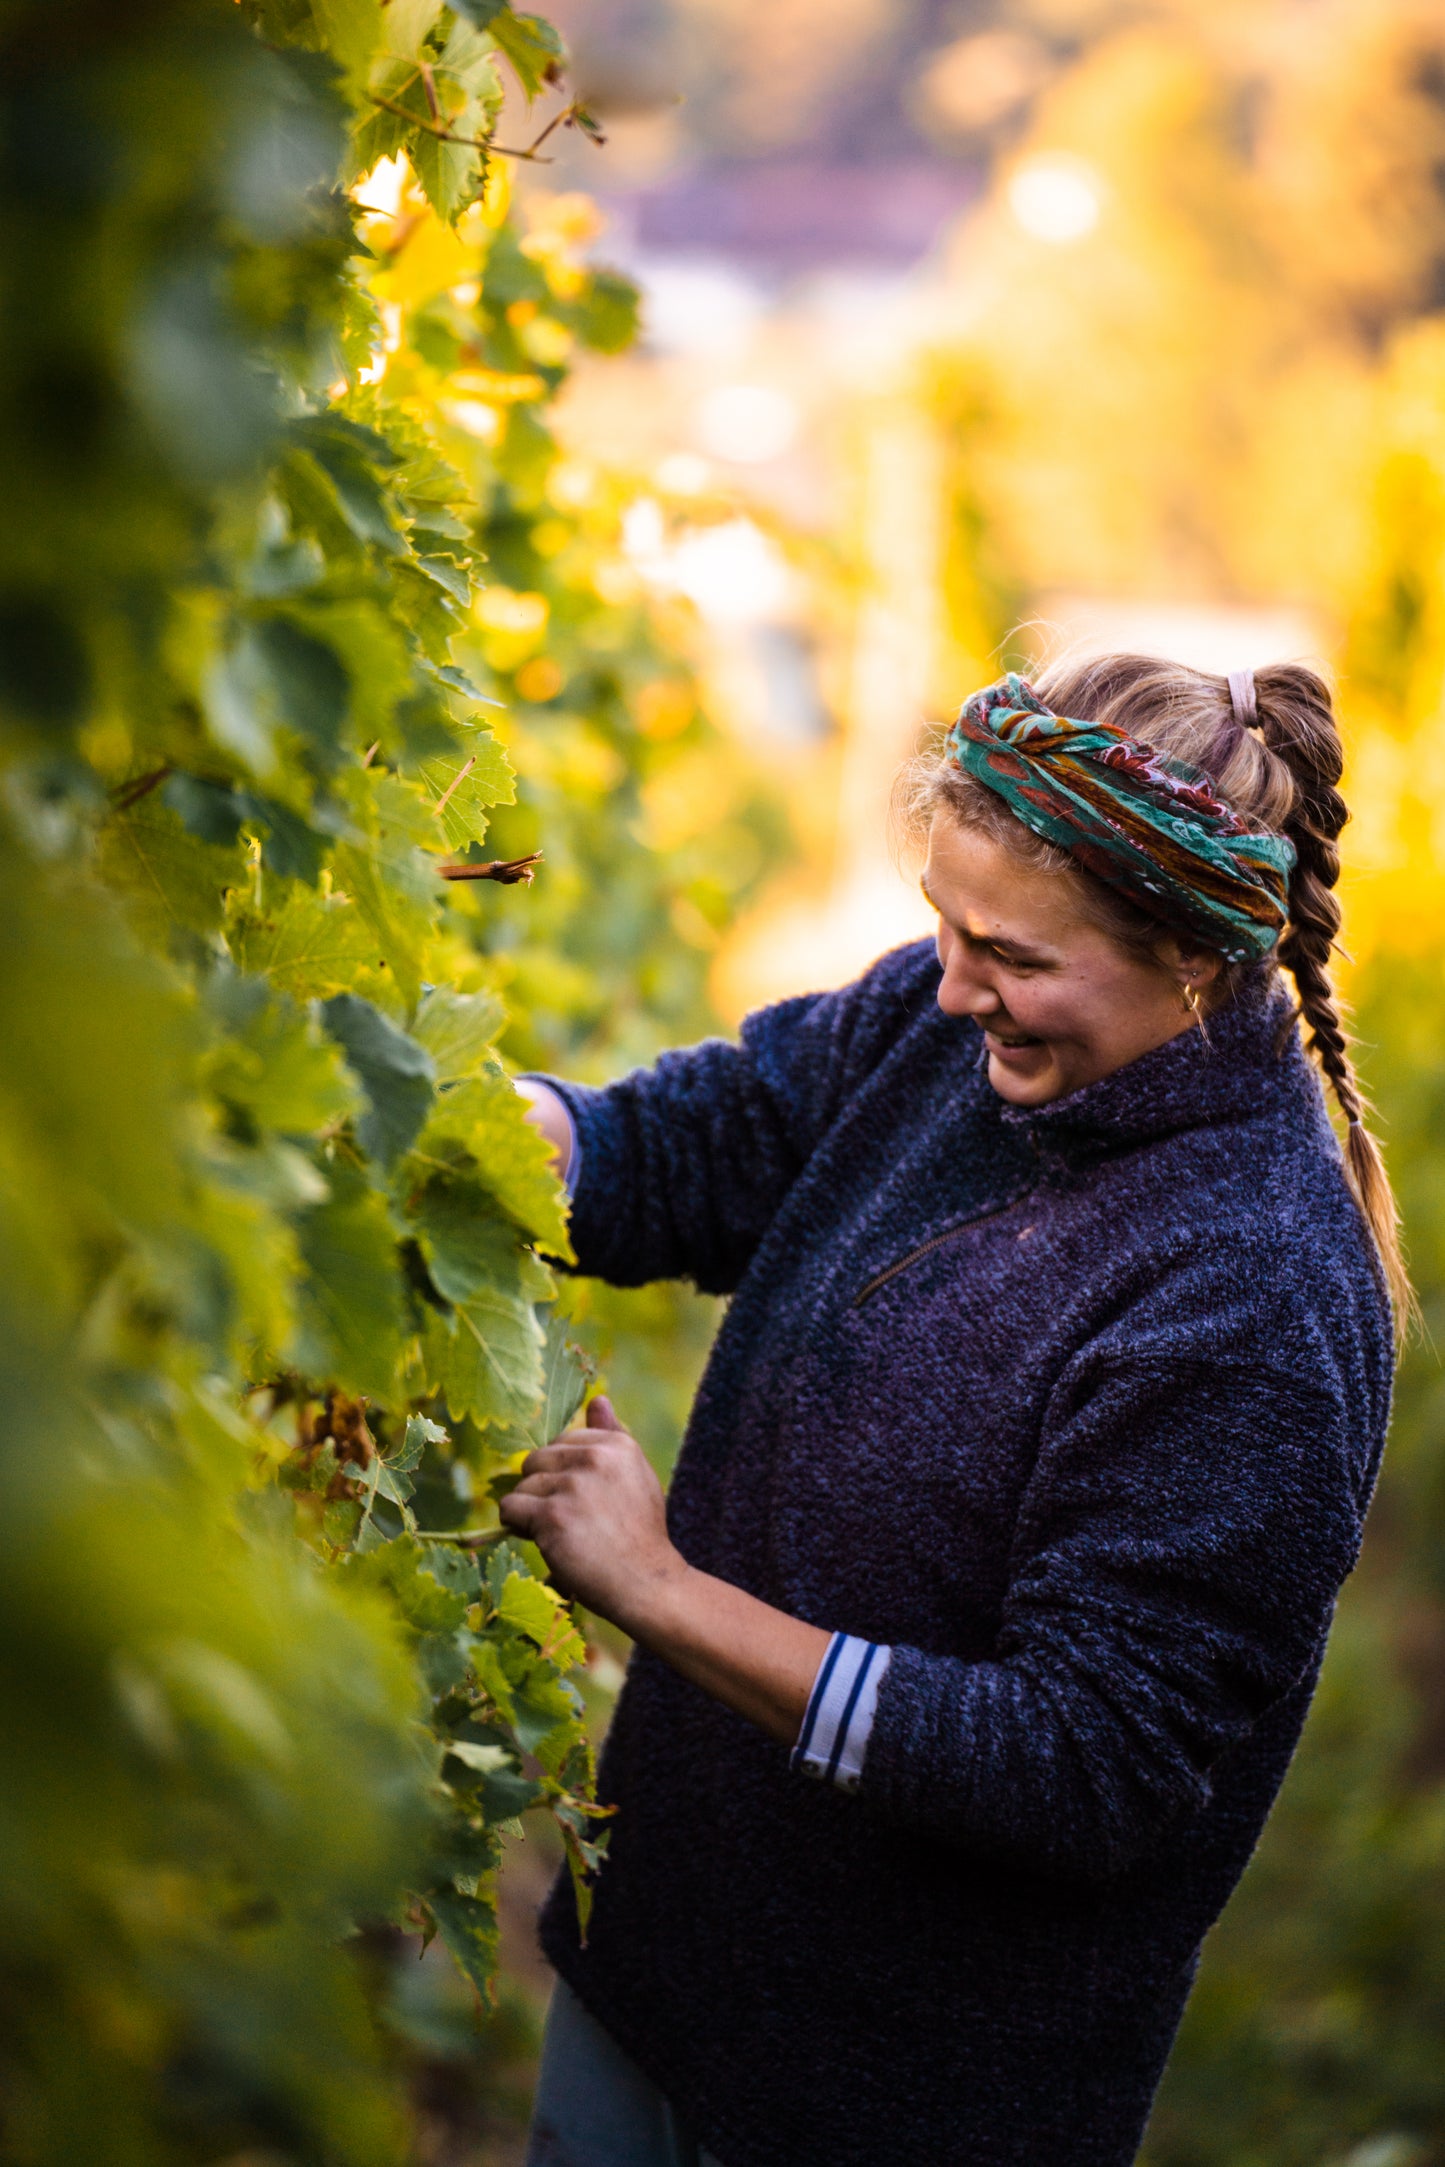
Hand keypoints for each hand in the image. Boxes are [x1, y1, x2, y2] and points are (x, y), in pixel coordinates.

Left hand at [499, 1394, 685, 1631]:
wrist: (646, 1583)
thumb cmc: (639, 1533)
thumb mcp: (635, 1476)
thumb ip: (613, 1436)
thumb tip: (598, 1398)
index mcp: (617, 1444)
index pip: (562, 1440)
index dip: (563, 1472)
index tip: (583, 1500)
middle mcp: (596, 1458)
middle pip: (536, 1459)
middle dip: (543, 1489)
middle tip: (569, 1519)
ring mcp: (573, 1486)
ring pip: (522, 1485)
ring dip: (530, 1510)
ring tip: (561, 1533)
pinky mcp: (552, 1516)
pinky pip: (510, 1509)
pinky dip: (517, 1525)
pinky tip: (542, 1539)